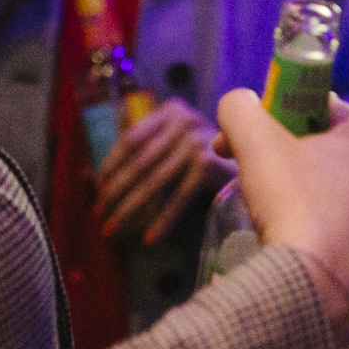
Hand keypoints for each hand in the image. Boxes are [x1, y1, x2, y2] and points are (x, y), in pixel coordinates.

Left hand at [96, 98, 233, 244]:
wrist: (258, 159)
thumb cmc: (205, 153)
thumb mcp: (176, 140)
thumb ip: (143, 146)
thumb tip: (90, 176)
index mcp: (172, 110)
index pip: (131, 138)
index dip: (111, 163)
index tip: (97, 187)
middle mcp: (186, 120)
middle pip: (140, 162)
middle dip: (116, 191)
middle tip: (99, 214)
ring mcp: (199, 142)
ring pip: (155, 181)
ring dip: (131, 208)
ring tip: (113, 229)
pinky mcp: (210, 164)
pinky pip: (179, 197)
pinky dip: (163, 220)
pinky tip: (150, 237)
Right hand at [215, 89, 348, 348]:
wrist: (315, 286)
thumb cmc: (293, 205)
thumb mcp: (256, 143)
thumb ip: (240, 109)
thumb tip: (236, 102)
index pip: (315, 108)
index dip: (270, 120)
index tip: (237, 142)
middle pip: (324, 149)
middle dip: (282, 157)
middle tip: (246, 175)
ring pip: (335, 189)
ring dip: (301, 193)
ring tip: (269, 213)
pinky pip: (347, 230)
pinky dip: (323, 231)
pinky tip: (302, 239)